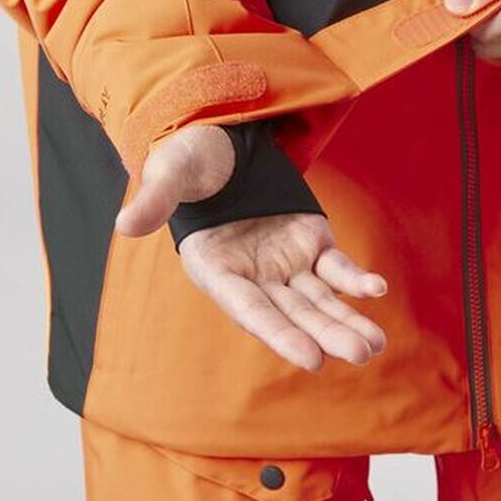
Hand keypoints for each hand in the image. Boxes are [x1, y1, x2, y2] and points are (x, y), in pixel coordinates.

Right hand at [114, 125, 387, 370]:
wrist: (222, 141)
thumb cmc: (190, 159)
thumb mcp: (170, 172)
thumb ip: (155, 199)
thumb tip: (124, 225)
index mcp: (215, 269)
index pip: (250, 309)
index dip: (279, 334)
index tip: (311, 359)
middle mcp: (252, 276)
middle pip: (292, 314)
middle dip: (326, 334)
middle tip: (361, 354)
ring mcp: (284, 263)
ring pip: (319, 300)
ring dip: (345, 320)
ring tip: (374, 344)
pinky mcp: (310, 244)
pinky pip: (336, 268)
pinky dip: (355, 280)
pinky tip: (376, 290)